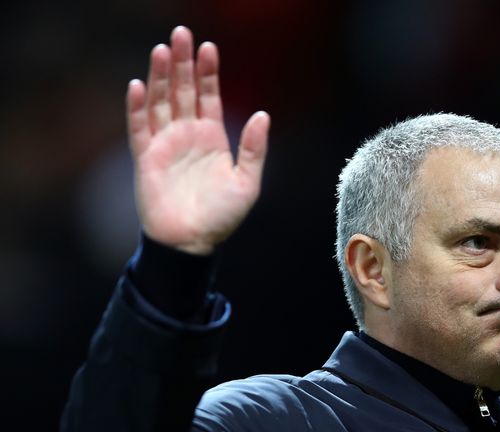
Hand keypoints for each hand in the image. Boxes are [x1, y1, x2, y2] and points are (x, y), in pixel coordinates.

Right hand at [126, 26, 269, 254]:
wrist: (192, 244)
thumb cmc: (222, 216)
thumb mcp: (247, 182)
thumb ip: (254, 148)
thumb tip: (262, 114)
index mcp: (212, 137)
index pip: (209, 96)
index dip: (209, 72)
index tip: (209, 47)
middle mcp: (187, 135)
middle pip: (183, 91)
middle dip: (183, 63)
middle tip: (181, 33)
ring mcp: (165, 144)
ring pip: (161, 102)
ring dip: (161, 76)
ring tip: (162, 50)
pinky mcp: (145, 158)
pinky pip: (139, 128)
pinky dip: (137, 107)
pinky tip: (138, 85)